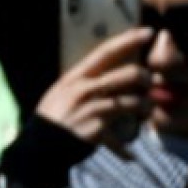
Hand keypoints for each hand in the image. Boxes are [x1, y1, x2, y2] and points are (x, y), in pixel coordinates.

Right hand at [36, 26, 153, 151]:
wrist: (38, 147)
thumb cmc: (53, 118)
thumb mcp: (62, 93)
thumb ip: (85, 83)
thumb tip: (111, 74)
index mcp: (75, 77)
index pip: (105, 52)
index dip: (128, 40)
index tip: (148, 32)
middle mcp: (83, 90)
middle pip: (128, 74)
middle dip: (145, 79)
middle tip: (149, 85)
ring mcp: (91, 109)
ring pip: (132, 101)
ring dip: (145, 108)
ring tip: (145, 113)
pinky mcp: (96, 129)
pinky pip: (121, 138)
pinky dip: (125, 150)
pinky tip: (128, 155)